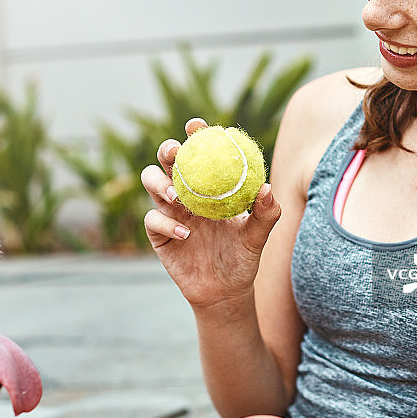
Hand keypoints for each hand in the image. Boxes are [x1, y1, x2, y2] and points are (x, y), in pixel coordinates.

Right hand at [141, 118, 280, 309]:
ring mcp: (168, 211)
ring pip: (150, 182)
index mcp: (208, 184)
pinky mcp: (158, 234)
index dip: (194, 134)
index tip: (197, 126)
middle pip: (166, 160)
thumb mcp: (257, 236)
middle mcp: (185, 192)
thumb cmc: (242, 257)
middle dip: (167, 150)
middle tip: (177, 152)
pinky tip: (185, 234)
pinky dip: (166, 223)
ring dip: (159, 183)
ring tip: (177, 196)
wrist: (226, 291)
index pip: (198, 152)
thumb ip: (265, 213)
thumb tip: (266, 188)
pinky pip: (152, 220)